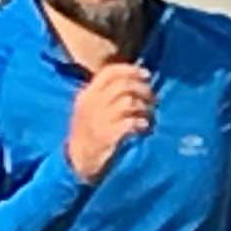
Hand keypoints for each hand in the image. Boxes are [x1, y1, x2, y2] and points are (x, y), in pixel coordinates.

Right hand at [66, 62, 155, 180]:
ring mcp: (98, 120)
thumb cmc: (89, 132)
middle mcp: (92, 104)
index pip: (109, 72)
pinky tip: (143, 127)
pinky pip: (128, 123)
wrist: (78, 161)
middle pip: (123, 86)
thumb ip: (106, 94)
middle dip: (143, 89)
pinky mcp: (106, 136)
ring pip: (128, 102)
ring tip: (149, 115)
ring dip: (144, 107)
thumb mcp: (90, 108)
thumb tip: (134, 79)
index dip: (130, 70)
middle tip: (152, 99)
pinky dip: (140, 122)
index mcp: (87, 94)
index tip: (146, 74)